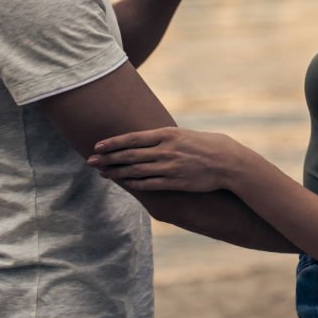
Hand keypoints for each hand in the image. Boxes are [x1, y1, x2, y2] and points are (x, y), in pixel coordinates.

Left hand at [87, 127, 241, 192]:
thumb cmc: (208, 145)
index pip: (133, 138)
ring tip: (102, 173)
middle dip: (107, 158)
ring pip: (135, 170)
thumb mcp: (184, 134)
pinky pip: (148, 184)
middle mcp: (165, 150)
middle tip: (90, 161)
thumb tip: (147, 139)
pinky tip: (123, 182)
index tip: (97, 146)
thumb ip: (165, 137)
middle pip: (129, 155)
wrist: (228, 162)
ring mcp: (169, 167)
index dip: (113, 143)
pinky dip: (133, 183)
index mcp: (167, 134)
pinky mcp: (174, 182)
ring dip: (116, 172)